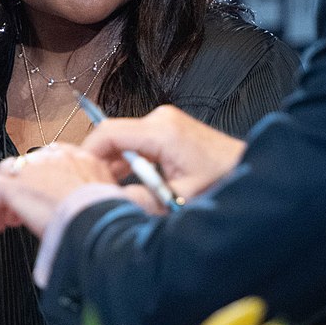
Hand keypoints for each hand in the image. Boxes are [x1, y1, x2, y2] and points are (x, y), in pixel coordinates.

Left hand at [0, 143, 118, 236]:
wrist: (99, 224)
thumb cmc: (112, 218)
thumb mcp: (120, 201)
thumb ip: (114, 198)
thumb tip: (129, 205)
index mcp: (84, 159)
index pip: (54, 160)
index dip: (43, 180)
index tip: (42, 200)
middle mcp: (56, 158)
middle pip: (27, 166)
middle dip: (19, 190)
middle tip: (15, 214)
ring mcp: (34, 170)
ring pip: (6, 175)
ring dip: (0, 200)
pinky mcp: (15, 186)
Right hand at [82, 104, 244, 199]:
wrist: (247, 166)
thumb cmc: (222, 178)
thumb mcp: (180, 198)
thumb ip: (144, 201)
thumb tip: (113, 205)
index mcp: (162, 131)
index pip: (109, 133)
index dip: (87, 154)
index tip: (78, 175)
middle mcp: (160, 119)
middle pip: (113, 136)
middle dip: (101, 164)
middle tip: (97, 189)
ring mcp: (164, 120)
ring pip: (123, 140)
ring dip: (117, 165)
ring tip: (116, 190)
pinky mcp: (167, 127)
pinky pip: (137, 141)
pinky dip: (130, 161)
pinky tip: (133, 182)